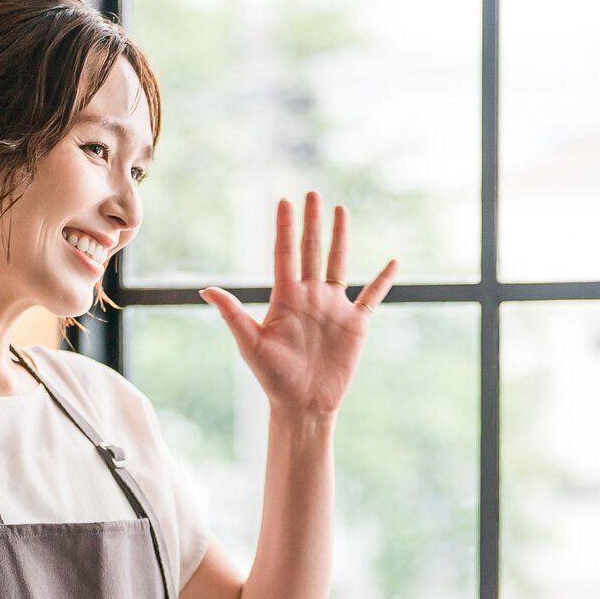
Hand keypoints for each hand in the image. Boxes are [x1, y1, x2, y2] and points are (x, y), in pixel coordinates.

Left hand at [198, 191, 397, 418]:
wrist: (303, 404)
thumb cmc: (273, 378)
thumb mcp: (250, 343)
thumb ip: (233, 314)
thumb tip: (206, 290)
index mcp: (285, 298)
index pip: (285, 254)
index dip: (285, 228)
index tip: (284, 201)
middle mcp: (310, 297)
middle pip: (311, 251)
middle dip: (312, 222)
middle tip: (312, 194)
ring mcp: (334, 308)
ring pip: (338, 263)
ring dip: (340, 237)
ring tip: (341, 210)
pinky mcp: (355, 324)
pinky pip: (372, 296)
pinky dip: (383, 280)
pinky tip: (393, 262)